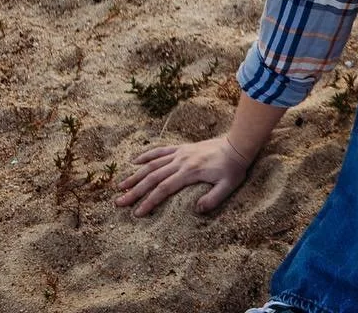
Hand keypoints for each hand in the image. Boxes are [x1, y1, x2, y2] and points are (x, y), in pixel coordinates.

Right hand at [114, 135, 251, 216]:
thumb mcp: (229, 186)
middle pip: (152, 177)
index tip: (137, 212)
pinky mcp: (182, 148)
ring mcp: (180, 153)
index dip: (149, 201)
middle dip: (135, 191)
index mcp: (189, 172)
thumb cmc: (233, 168)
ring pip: (152, 164)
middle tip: (119, 203)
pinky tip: (135, 161)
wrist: (237, 145)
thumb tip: (196, 211)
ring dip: (135, 175)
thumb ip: (213, 199)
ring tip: (121, 186)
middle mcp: (181, 162)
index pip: (164, 189)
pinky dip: (147, 155)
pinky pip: (161, 151)